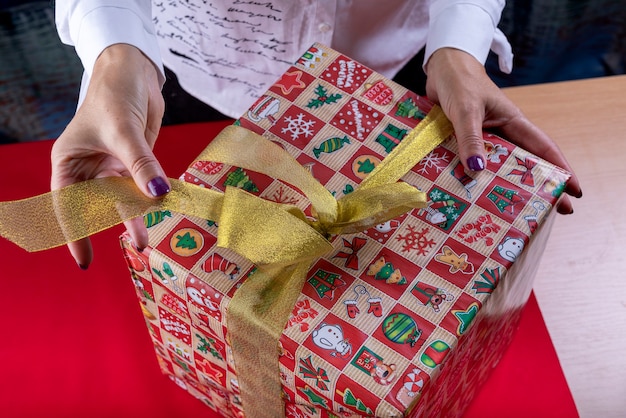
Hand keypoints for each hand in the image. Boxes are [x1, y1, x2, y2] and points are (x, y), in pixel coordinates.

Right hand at [51, 44, 167, 268]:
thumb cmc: (113, 96)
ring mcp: (114, 167)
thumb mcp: (123, 131)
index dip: (75, 233)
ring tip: (148, 236)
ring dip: (138, 215)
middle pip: (101, 206)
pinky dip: (153, 197)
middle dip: (117, 224)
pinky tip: (163, 208)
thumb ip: (141, 164)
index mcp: (69, 164)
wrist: (133, 73)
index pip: (68, 205)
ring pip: (125, 199)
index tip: (84, 259)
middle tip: (138, 244)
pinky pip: (144, 186)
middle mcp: (90, 170)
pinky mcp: (136, 163)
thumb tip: (158, 193)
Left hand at [425, 47, 581, 213]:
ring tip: (506, 213)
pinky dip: (473, 177)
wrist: (440, 67)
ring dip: (500, 186)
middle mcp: (502, 132)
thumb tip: (477, 169)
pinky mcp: (464, 140)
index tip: (574, 192)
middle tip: (542, 214)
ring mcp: (483, 137)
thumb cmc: (459, 81)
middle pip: (522, 164)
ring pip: (496, 166)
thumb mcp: (466, 110)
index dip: (560, 170)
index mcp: (513, 121)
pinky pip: (472, 161)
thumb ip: (470, 137)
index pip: (543, 149)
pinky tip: (470, 195)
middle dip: (534, 187)